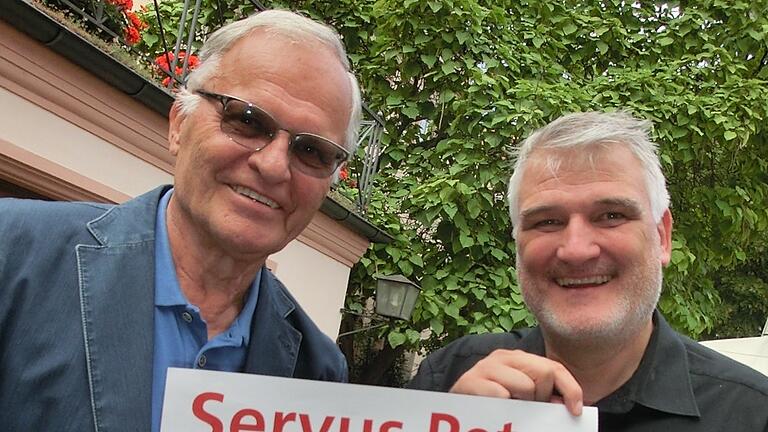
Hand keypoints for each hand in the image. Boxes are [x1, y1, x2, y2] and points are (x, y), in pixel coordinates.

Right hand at [449, 349, 582, 415]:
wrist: (456, 408)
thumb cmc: (491, 404)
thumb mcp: (521, 396)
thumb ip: (542, 395)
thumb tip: (567, 405)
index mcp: (518, 358)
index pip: (554, 368)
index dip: (571, 388)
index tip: (575, 410)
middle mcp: (503, 357)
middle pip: (544, 372)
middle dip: (542, 396)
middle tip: (528, 407)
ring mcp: (486, 367)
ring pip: (526, 386)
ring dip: (523, 405)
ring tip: (509, 408)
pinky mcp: (472, 381)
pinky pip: (502, 396)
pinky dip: (503, 408)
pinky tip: (494, 409)